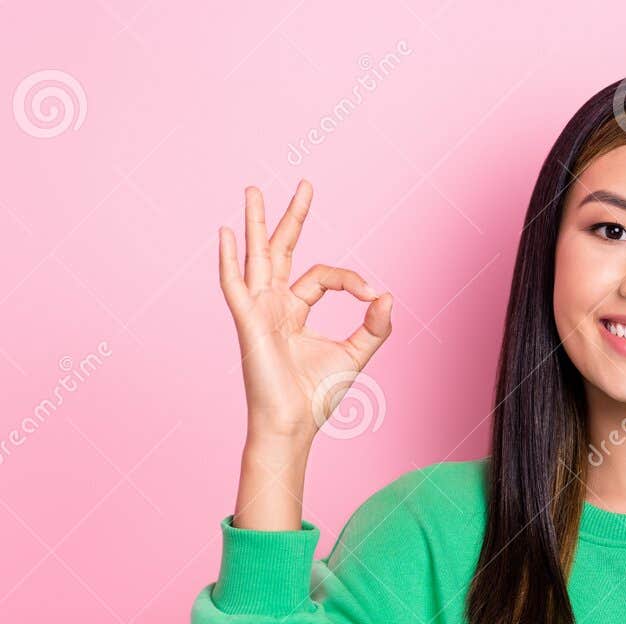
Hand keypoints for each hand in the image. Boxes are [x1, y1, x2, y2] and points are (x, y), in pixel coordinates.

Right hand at [219, 181, 393, 447]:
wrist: (294, 424)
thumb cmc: (317, 395)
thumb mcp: (355, 354)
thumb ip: (374, 326)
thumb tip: (388, 295)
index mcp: (295, 311)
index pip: (324, 276)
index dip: (352, 281)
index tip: (373, 296)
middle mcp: (274, 305)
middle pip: (282, 250)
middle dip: (293, 217)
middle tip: (306, 184)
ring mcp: (258, 311)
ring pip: (257, 257)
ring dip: (255, 223)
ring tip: (254, 188)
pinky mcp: (248, 323)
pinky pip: (234, 285)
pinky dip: (229, 260)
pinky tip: (225, 233)